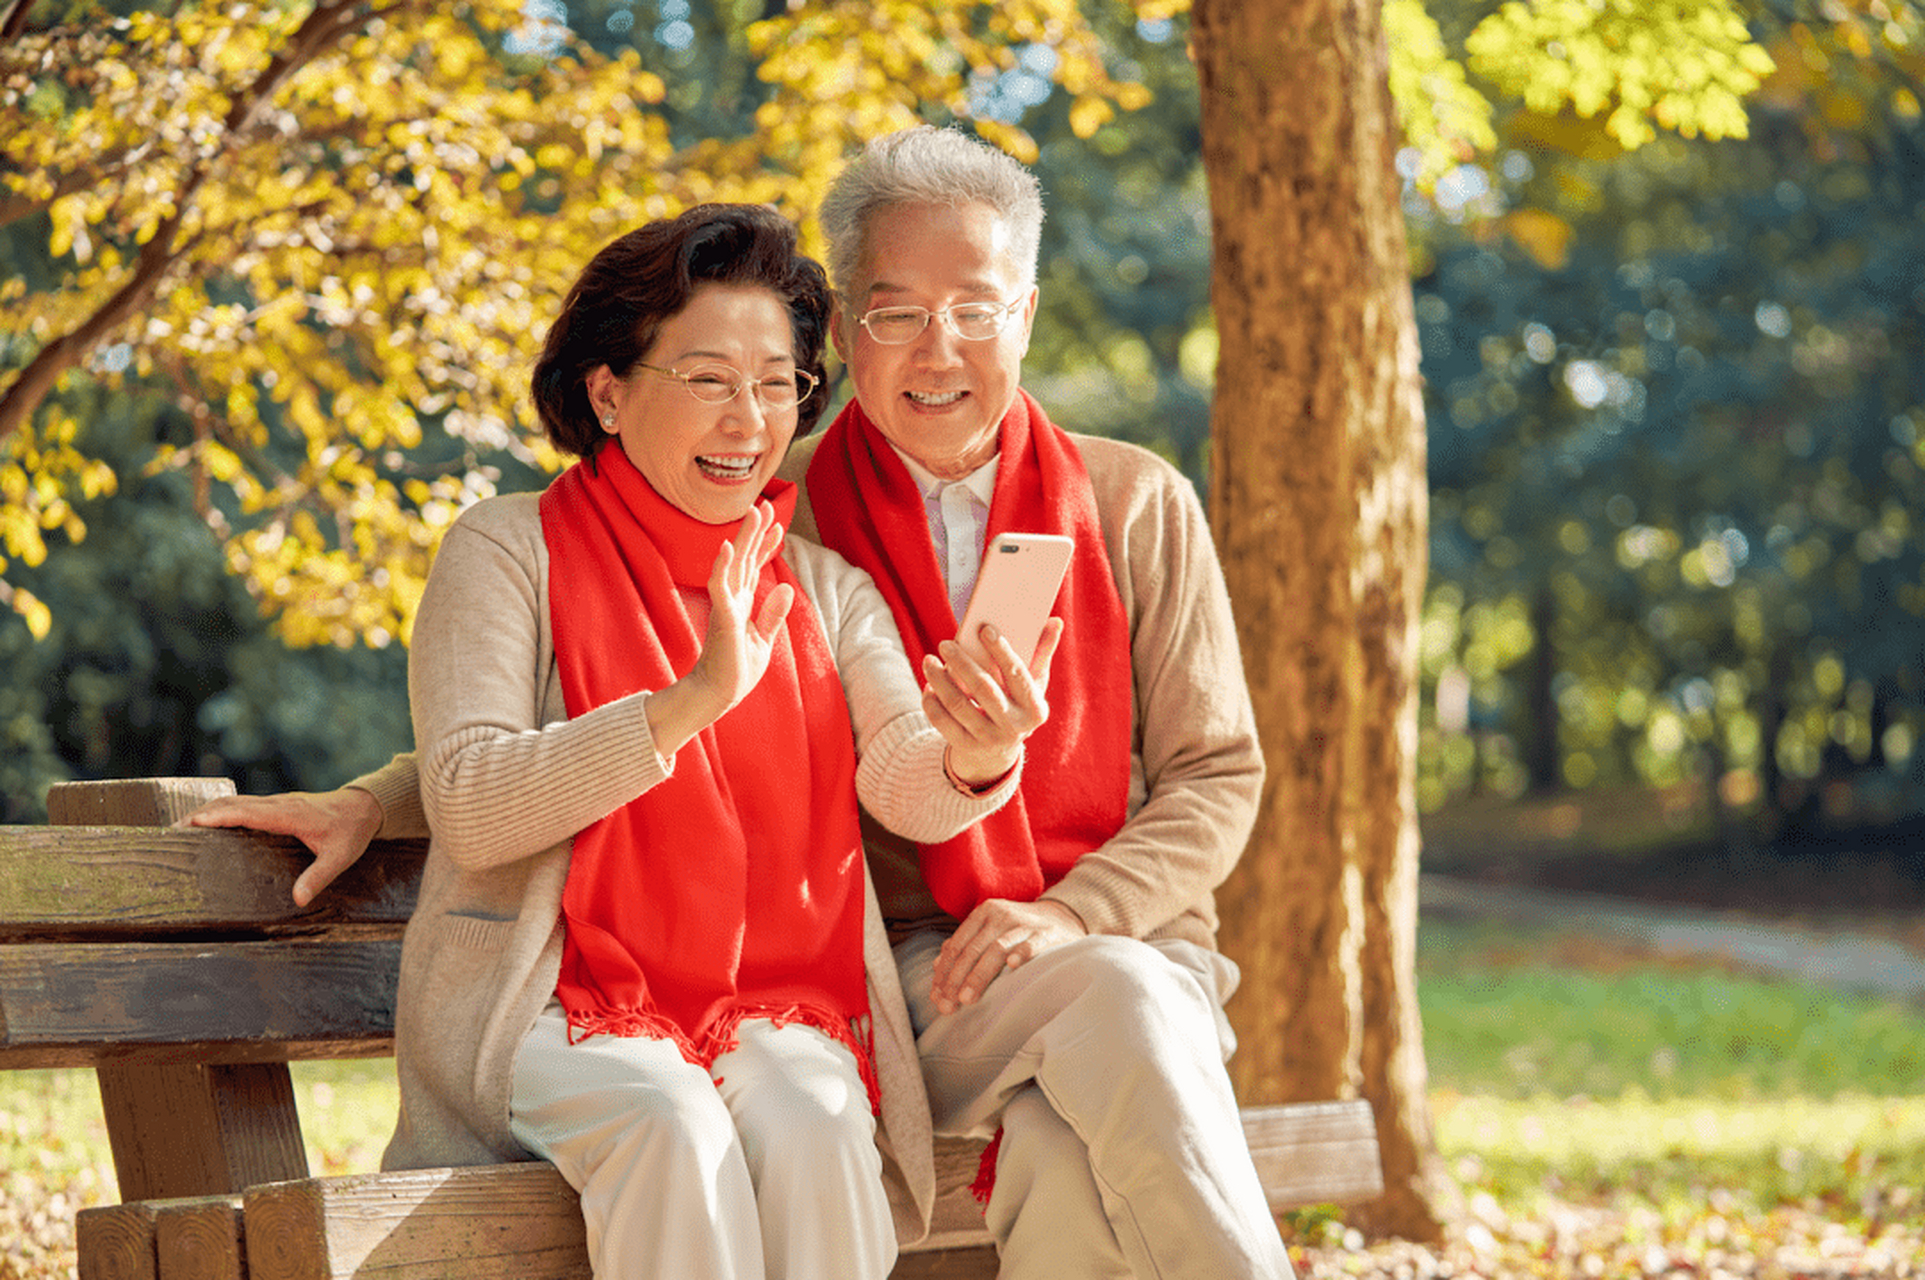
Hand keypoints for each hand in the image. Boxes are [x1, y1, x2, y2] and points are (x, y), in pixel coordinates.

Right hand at [177, 788, 383, 906]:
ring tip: (179, 829)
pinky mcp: (276, 806)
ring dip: (207, 812)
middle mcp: (278, 804)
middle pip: (231, 804)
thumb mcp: (340, 857)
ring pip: (234, 802)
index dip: (217, 817)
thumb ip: (318, 877)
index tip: (190, 824)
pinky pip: (242, 805)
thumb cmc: (352, 831)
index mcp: (288, 814)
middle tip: (171, 832)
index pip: (245, 812)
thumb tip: (299, 900)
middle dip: (200, 815)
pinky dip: (220, 812)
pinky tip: (208, 825)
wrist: (365, 807)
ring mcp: (276, 803)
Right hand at [647, 501, 794, 756]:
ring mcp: (726, 606)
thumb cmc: (736, 671)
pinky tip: (727, 547)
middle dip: (756, 531)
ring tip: (753, 512)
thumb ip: (773, 614)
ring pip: (736, 564)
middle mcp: (733, 599)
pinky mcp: (722, 617)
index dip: (766, 546)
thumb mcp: (763, 640)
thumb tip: (788, 588)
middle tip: (766, 504)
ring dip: (744, 538)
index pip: (756, 568)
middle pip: (746, 558)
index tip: (779, 525)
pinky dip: (723, 566)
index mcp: (743, 604)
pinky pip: (720, 587)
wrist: (718, 696)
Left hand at [922, 617, 1062, 785]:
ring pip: (958, 705)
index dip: (1002, 650)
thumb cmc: (1017, 704)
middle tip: (945, 644)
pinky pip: (942, 722)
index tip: (984, 629)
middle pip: (984, 689)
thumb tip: (1055, 621)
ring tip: (929, 660)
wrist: (998, 751)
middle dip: (963, 663)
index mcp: (1035, 709)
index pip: (1018, 674)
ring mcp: (989, 740)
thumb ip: (1042, 653)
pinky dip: (932, 702)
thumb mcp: (1033, 685)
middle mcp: (1014, 728)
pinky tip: (929, 685)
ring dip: (940, 680)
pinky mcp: (965, 746)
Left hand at [931, 897, 1086, 1013]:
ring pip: (995, 949)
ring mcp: (1023, 924)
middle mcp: (1000, 915)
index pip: (957, 945)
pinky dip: (1021, 953)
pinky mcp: (1046, 934)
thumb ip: (965, 946)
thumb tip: (936, 968)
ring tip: (968, 998)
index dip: (944, 972)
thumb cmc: (1018, 931)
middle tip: (948, 1005)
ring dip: (979, 975)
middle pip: (972, 950)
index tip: (936, 997)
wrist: (1062, 918)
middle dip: (956, 980)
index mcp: (983, 914)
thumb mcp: (990, 931)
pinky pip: (1031, 944)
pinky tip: (1012, 966)